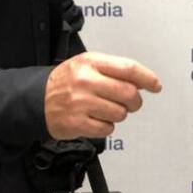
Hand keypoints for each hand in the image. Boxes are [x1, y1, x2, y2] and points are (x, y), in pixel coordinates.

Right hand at [45, 52, 161, 139]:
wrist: (36, 99)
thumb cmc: (66, 81)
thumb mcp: (87, 65)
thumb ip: (114, 70)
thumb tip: (143, 81)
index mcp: (91, 62)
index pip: (128, 68)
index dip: (147, 78)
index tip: (155, 85)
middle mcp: (86, 81)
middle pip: (128, 93)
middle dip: (135, 101)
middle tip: (131, 103)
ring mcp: (80, 103)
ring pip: (120, 113)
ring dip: (119, 114)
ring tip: (105, 110)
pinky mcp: (76, 123)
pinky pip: (107, 129)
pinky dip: (106, 127)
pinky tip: (96, 120)